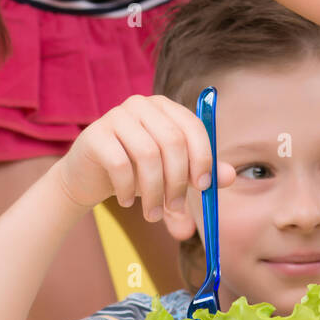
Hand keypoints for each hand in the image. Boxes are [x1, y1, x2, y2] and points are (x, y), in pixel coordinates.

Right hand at [56, 95, 236, 237]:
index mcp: (166, 108)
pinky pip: (120, 164)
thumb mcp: (172, 173)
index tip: (202, 187)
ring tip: (153, 214)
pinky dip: (128, 189)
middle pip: (172, 140)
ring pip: (148, 154)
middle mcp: (142, 105)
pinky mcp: (95, 134)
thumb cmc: (137, 172)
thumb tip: (230, 176)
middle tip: (176, 208)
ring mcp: (116, 116)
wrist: (89, 177)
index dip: (202, 157)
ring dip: (154, 191)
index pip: (193, 126)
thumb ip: (201, 173)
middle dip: (178, 180)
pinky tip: (127, 202)